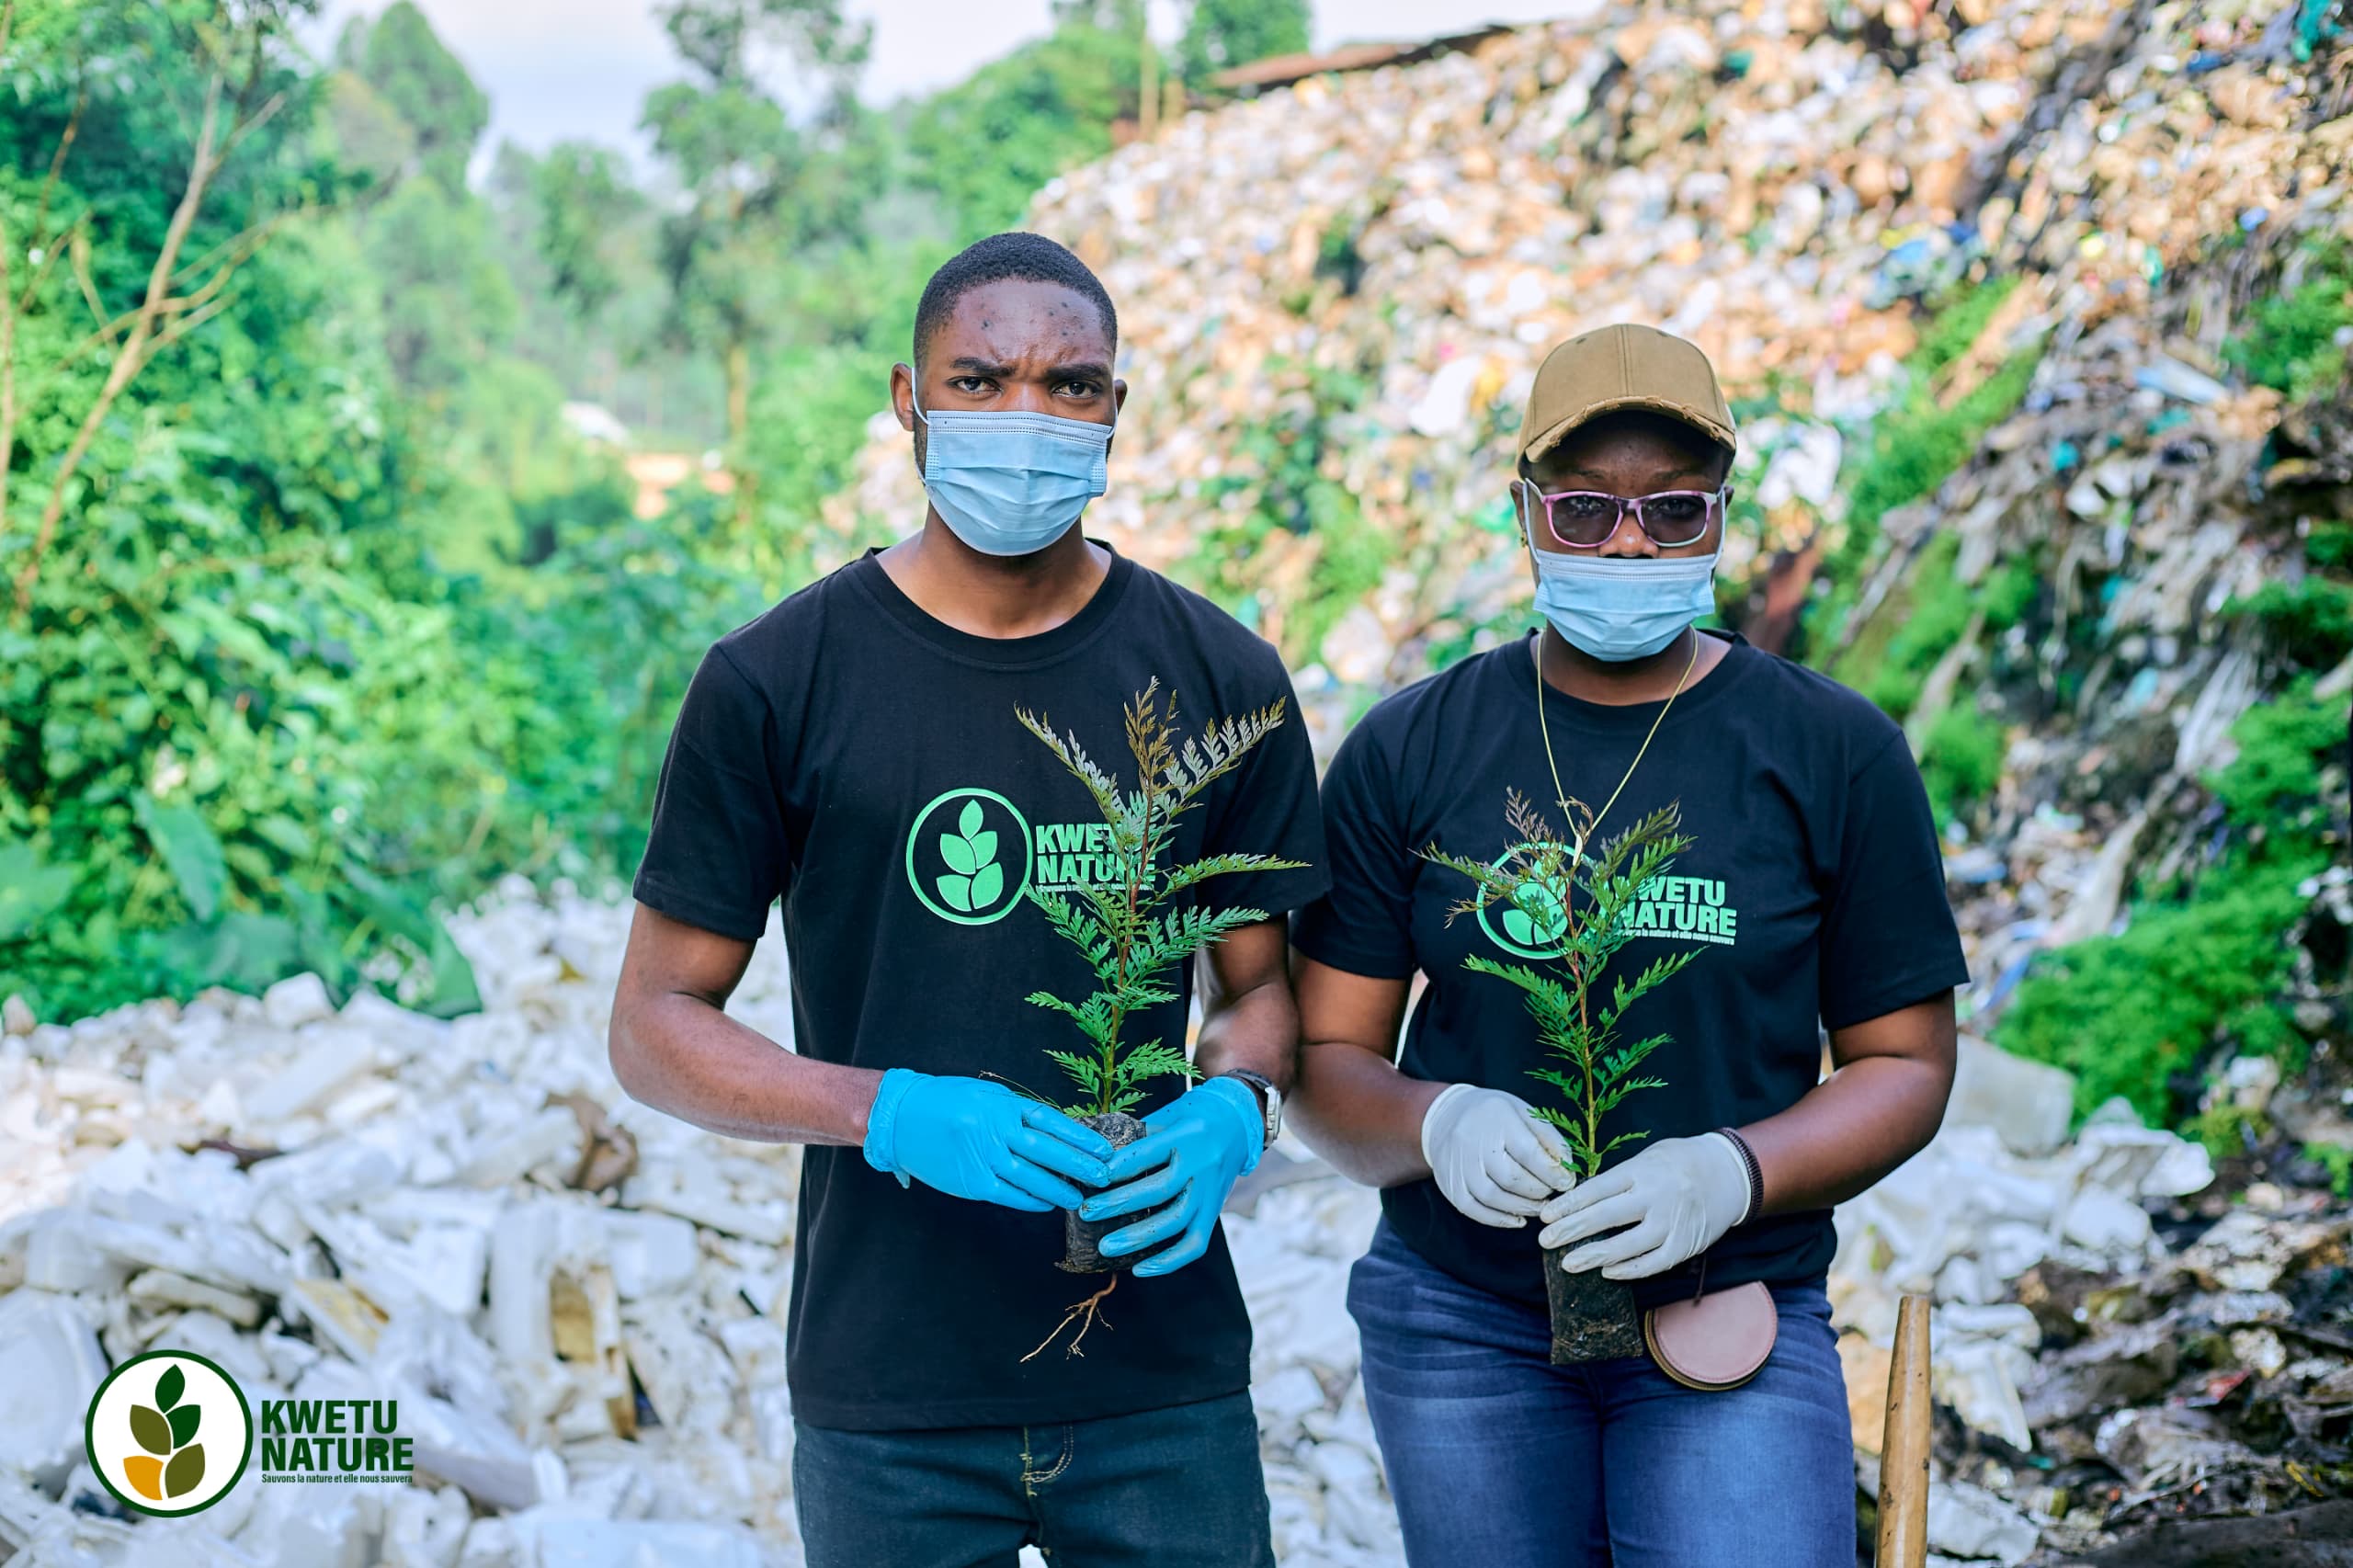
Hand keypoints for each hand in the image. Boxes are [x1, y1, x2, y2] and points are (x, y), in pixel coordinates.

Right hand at [863, 1070, 1112, 1211]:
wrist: (899, 1117)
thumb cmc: (945, 1101)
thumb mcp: (985, 1095)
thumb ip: (1016, 1112)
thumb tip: (1055, 1133)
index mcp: (1002, 1104)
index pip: (1051, 1122)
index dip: (1080, 1138)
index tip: (1104, 1149)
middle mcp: (995, 1130)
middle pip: (1047, 1151)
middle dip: (1079, 1166)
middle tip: (1104, 1177)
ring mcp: (982, 1158)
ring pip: (1031, 1177)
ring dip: (1059, 1189)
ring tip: (1081, 1197)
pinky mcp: (970, 1182)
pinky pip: (1008, 1194)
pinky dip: (1030, 1201)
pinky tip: (1047, 1203)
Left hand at [1079, 1077, 1262, 1277]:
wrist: (1240, 1123)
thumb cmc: (1195, 1115)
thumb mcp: (1169, 1114)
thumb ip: (1139, 1134)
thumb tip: (1098, 1155)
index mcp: (1187, 1135)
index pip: (1149, 1153)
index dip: (1119, 1167)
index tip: (1091, 1178)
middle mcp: (1203, 1165)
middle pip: (1159, 1190)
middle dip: (1119, 1204)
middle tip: (1087, 1212)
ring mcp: (1211, 1192)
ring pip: (1175, 1221)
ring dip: (1138, 1237)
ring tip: (1106, 1247)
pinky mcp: (1215, 1212)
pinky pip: (1195, 1244)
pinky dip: (1169, 1261)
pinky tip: (1140, 1269)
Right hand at [1420, 1083, 1574, 1227]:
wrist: (1444, 1116)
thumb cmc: (1492, 1115)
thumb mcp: (1522, 1111)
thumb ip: (1547, 1135)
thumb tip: (1568, 1166)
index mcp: (1497, 1119)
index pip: (1529, 1152)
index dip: (1552, 1173)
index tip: (1567, 1182)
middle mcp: (1474, 1143)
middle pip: (1511, 1178)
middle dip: (1539, 1191)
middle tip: (1552, 1194)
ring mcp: (1458, 1166)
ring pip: (1493, 1197)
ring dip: (1522, 1208)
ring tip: (1539, 1207)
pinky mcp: (1449, 1184)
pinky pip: (1473, 1209)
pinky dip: (1498, 1220)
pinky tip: (1517, 1219)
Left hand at [1538, 1132, 1750, 1279]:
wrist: (1728, 1174)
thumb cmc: (1678, 1163)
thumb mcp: (1647, 1158)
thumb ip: (1619, 1177)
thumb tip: (1578, 1199)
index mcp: (1641, 1170)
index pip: (1596, 1189)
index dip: (1568, 1204)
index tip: (1545, 1216)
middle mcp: (1655, 1195)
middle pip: (1607, 1216)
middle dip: (1572, 1229)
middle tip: (1545, 1241)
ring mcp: (1672, 1222)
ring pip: (1628, 1244)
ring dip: (1595, 1255)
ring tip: (1569, 1263)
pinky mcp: (1685, 1244)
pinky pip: (1653, 1262)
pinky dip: (1629, 1270)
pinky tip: (1607, 1272)